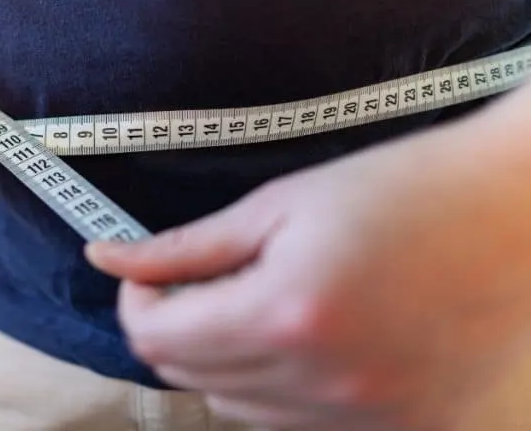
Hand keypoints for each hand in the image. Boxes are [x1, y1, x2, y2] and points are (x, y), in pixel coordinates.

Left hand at [87, 119, 530, 430]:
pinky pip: (297, 427)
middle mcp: (322, 382)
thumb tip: (106, 257)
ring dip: (224, 362)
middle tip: (205, 282)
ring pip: (238, 410)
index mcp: (284, 314)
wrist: (513, 213)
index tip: (150, 275)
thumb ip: (185, 246)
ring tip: (261, 304)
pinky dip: (277, 389)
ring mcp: (365, 417)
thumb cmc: (398, 189)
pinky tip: (304, 339)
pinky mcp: (401, 429)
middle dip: (176, 328)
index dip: (137, 302)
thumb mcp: (279, 205)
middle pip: (190, 378)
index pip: (156, 340)